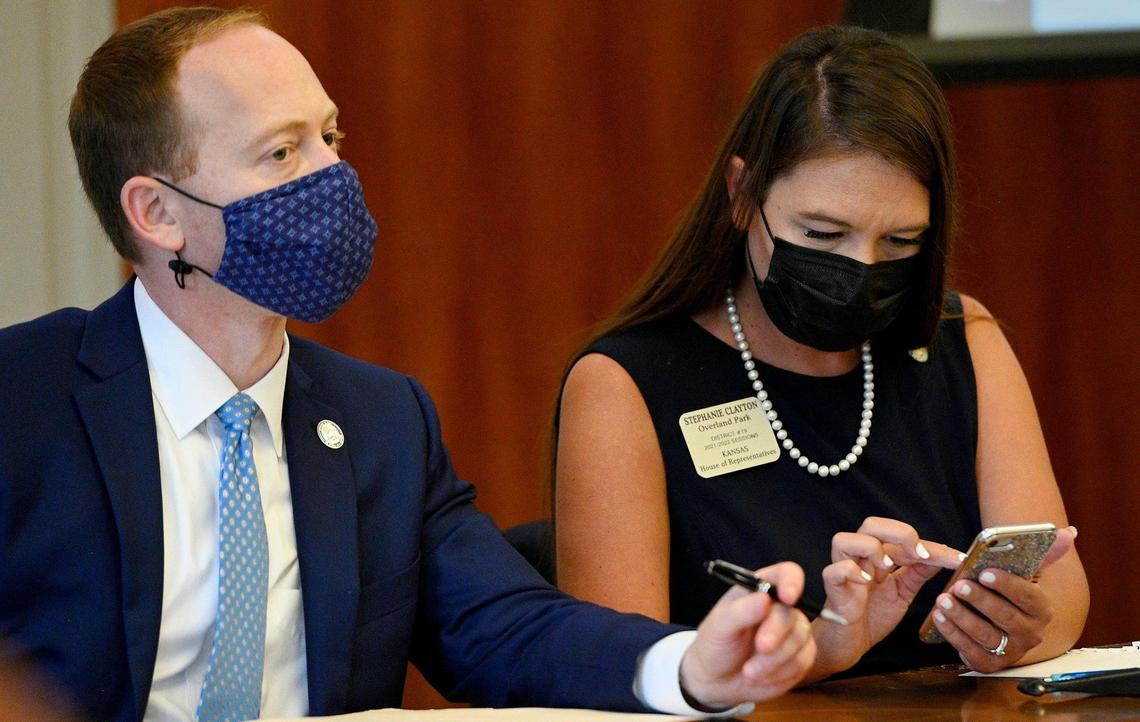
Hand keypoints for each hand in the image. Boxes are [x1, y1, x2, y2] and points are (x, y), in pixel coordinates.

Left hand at [679, 562, 815, 708]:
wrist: (717, 682)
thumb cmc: (715, 645)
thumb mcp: (719, 627)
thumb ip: (740, 612)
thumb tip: (765, 599)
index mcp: (759, 590)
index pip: (786, 574)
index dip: (792, 582)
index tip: (787, 598)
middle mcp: (780, 607)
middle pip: (793, 612)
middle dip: (777, 632)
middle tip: (761, 647)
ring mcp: (792, 632)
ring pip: (801, 638)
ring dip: (775, 658)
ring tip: (749, 671)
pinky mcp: (799, 656)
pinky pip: (803, 660)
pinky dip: (781, 671)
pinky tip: (761, 676)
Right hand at [810, 517, 961, 678]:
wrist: (850, 644)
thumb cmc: (872, 616)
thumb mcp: (902, 593)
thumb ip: (917, 573)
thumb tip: (943, 556)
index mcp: (877, 557)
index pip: (904, 539)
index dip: (932, 546)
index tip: (958, 558)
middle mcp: (859, 559)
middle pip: (871, 525)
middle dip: (900, 534)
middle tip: (919, 555)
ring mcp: (843, 572)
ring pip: (844, 540)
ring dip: (871, 549)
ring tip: (887, 569)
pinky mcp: (833, 590)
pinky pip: (834, 571)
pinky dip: (851, 571)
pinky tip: (866, 582)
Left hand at [931, 526, 1076, 672]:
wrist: (999, 627)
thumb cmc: (1008, 595)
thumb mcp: (1024, 575)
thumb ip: (1043, 554)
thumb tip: (1067, 532)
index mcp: (1041, 609)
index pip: (1028, 597)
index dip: (1007, 585)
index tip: (985, 572)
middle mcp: (1031, 634)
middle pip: (1006, 617)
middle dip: (980, 600)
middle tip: (959, 585)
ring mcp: (1011, 652)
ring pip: (986, 635)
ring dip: (962, 616)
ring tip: (943, 600)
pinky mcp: (989, 664)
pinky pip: (970, 651)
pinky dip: (952, 634)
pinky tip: (939, 617)